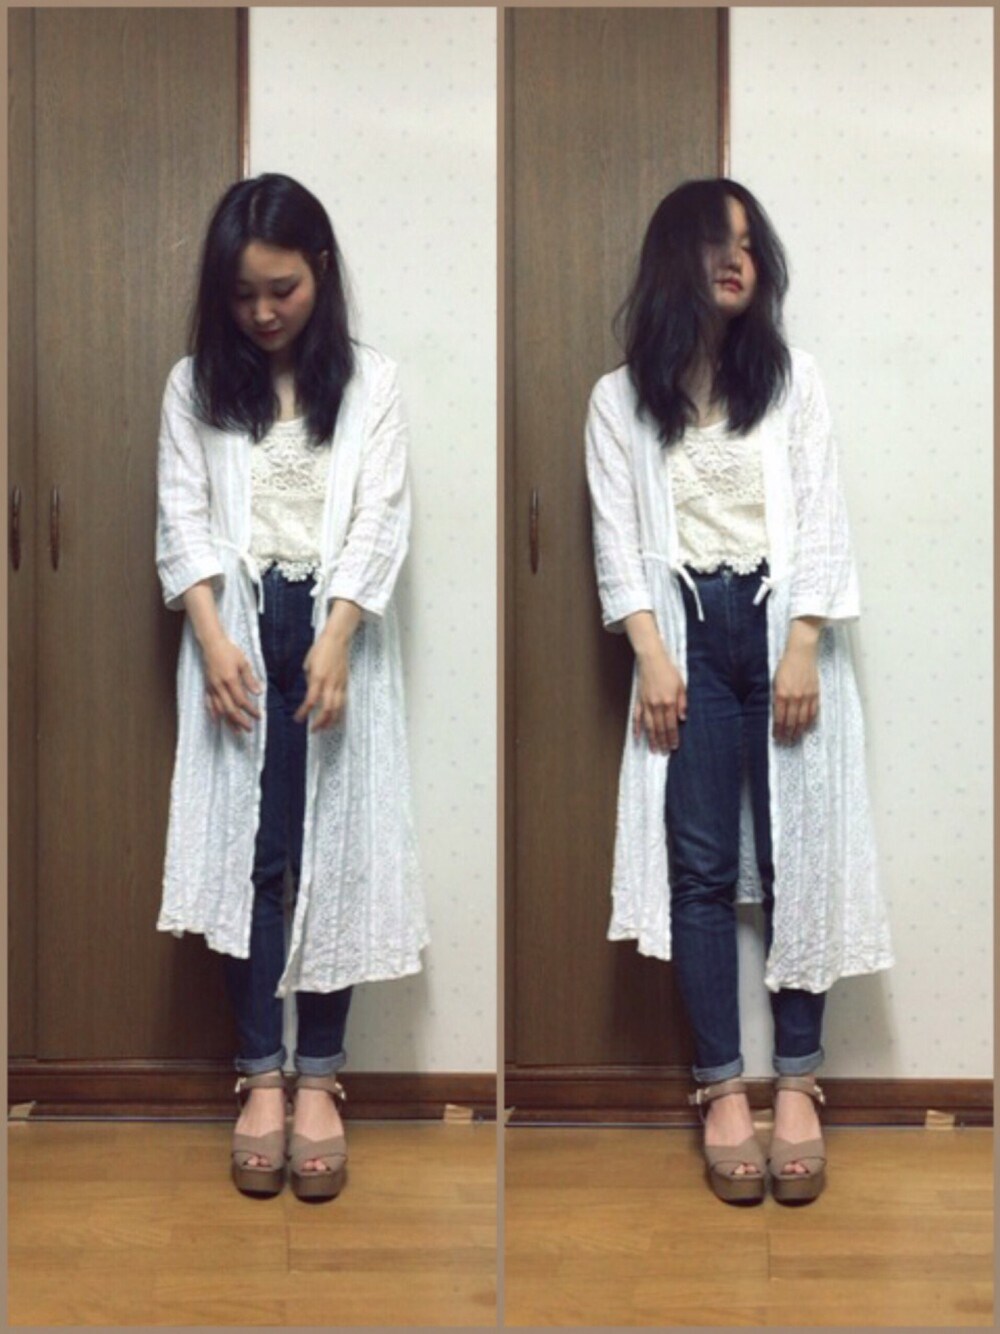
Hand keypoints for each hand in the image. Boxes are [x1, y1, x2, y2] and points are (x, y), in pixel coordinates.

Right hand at [201, 635, 262, 732]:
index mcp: (230, 680)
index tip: (259, 716)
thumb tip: (259, 693)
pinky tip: (217, 721)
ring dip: (228, 722)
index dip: (251, 710)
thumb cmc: (229, 651)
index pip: (242, 700)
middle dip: (240, 721)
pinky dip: (214, 714)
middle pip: (230, 709)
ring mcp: (212, 688)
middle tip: (249, 729)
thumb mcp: (243, 662)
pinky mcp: (207, 687)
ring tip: (236, 731)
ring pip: (220, 709)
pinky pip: (209, 704)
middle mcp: (220, 687)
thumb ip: (250, 679)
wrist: (211, 644)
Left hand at [295, 627, 348, 731]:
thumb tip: (310, 692)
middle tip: (313, 730)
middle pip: (327, 709)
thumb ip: (309, 680)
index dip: (304, 712)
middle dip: (320, 722)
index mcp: (318, 678)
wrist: (337, 639)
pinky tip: (334, 717)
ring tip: (324, 728)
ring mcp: (340, 684)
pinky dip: (338, 712)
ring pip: (338, 708)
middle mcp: (330, 684)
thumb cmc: (320, 649)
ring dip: (331, 721)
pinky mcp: (346, 683)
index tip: (298, 719)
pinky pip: (343, 702)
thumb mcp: (308, 664)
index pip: (310, 701)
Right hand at [633, 644, 687, 753]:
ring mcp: (646, 704)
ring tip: (653, 749)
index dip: (672, 737)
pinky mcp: (639, 701)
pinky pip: (637, 717)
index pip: (671, 725)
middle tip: (664, 753)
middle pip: (660, 728)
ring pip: (648, 726)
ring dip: (651, 739)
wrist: (652, 660)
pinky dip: (637, 728)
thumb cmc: (668, 671)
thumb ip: (683, 703)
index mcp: (669, 702)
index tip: (674, 747)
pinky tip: (637, 737)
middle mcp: (657, 706)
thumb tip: (683, 718)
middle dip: (662, 742)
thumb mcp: (681, 685)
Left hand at [773, 622, 820, 743]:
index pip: (779, 718)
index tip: (776, 737)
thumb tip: (776, 713)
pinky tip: (807, 727)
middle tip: (786, 742)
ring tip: (795, 738)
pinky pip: (813, 711)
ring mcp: (806, 696)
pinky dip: (810, 721)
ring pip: (803, 719)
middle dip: (788, 734)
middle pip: (791, 722)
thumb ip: (776, 697)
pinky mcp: (815, 693)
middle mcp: (794, 697)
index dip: (778, 730)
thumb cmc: (785, 665)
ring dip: (799, 731)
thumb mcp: (775, 681)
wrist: (801, 652)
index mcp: (781, 694)